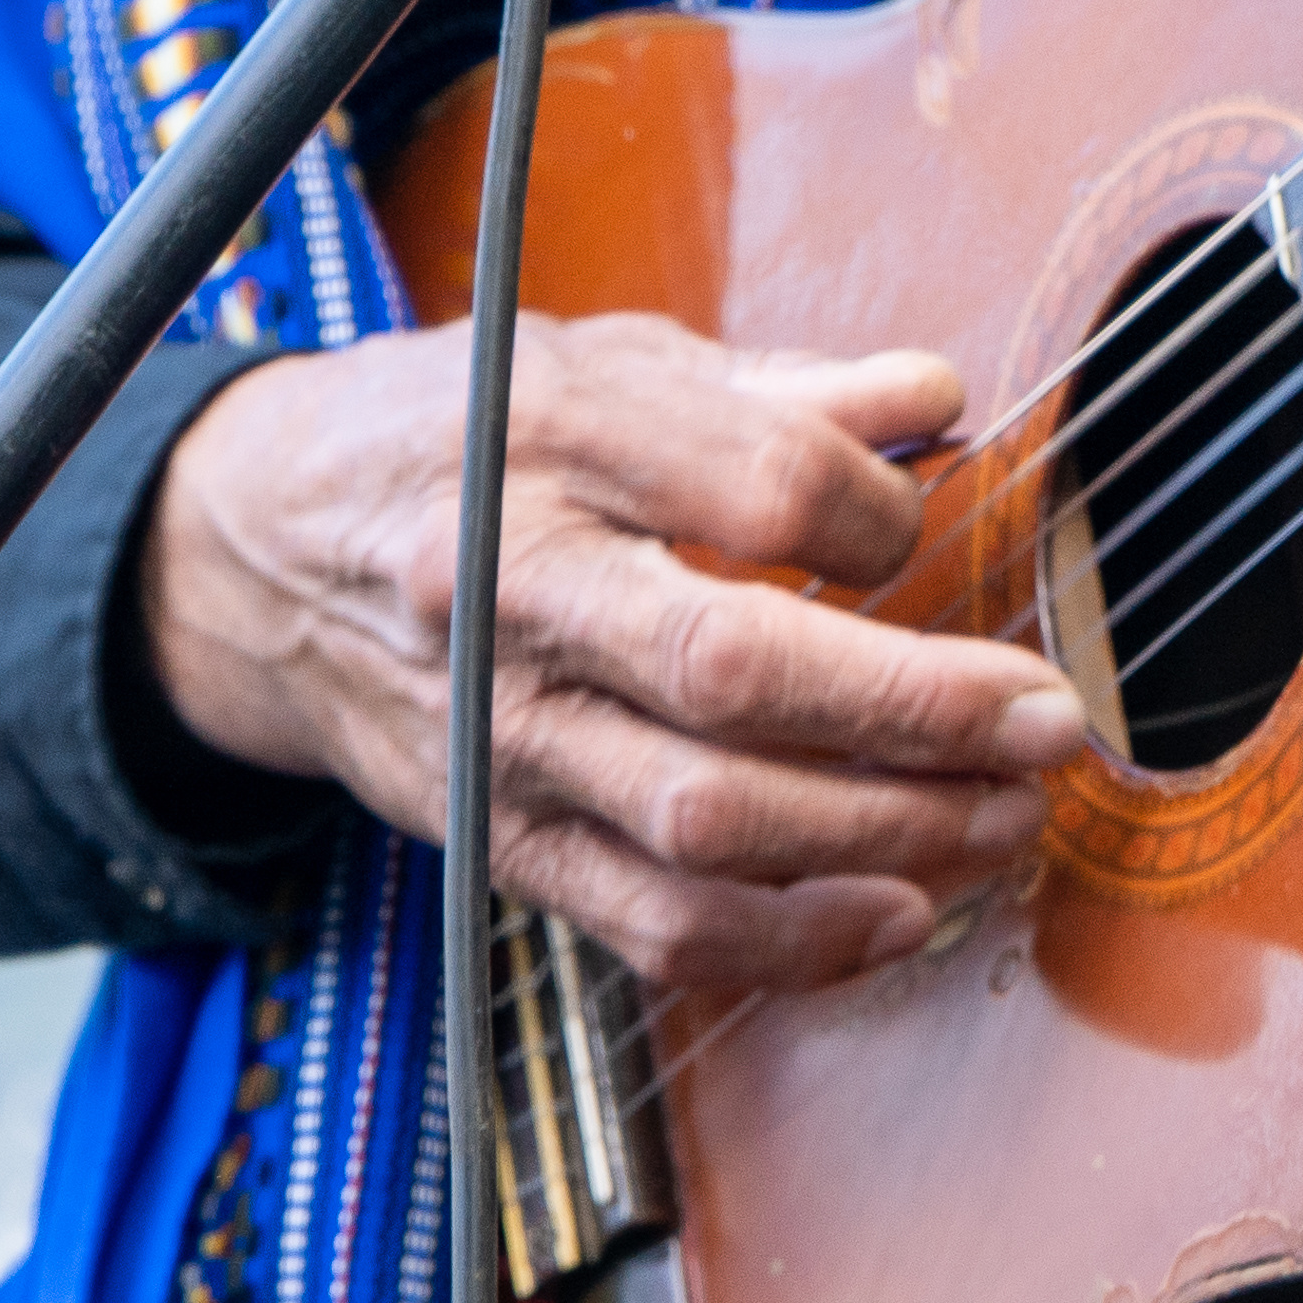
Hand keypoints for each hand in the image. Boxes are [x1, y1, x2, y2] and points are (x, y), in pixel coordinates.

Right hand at [140, 312, 1090, 989]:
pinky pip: (659, 926)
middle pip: (737, 673)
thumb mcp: (595, 360)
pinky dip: (797, 942)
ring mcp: (502, 734)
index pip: (753, 484)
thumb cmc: (449, 442)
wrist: (253, 555)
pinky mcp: (499, 840)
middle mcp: (513, 593)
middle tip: (1049, 722)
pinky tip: (902, 911)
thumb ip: (775, 391)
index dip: (875, 517)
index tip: (915, 524)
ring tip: (1005, 818)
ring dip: (888, 836)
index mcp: (547, 438)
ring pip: (710, 822)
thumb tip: (935, 400)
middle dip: (922, 711)